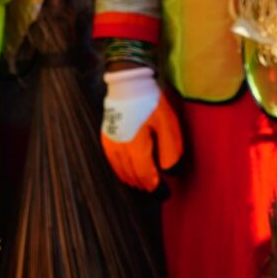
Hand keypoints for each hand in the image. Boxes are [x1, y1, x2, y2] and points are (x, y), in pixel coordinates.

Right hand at [99, 65, 183, 190]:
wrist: (128, 84)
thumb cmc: (150, 103)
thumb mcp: (168, 125)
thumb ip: (170, 151)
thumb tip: (170, 172)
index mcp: (136, 147)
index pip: (146, 177)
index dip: (157, 188)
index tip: (166, 194)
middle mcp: (120, 149)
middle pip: (133, 177)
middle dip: (146, 186)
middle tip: (159, 190)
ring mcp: (110, 144)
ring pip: (121, 172)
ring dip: (134, 180)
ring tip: (146, 183)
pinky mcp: (106, 139)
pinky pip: (113, 163)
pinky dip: (122, 172)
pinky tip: (130, 172)